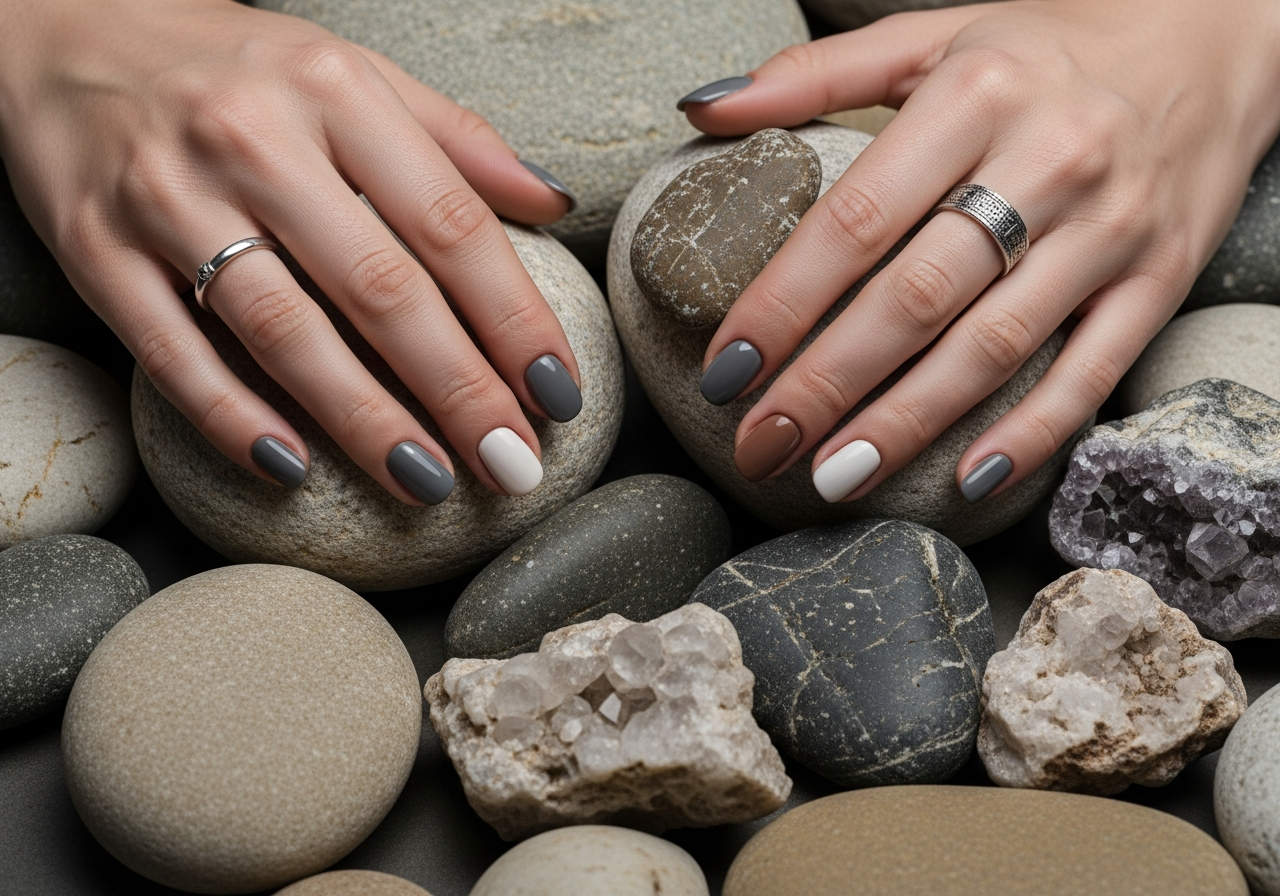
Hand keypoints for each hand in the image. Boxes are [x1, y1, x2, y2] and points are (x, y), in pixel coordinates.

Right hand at [0, 0, 580, 501]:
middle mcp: (254, 139)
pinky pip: (171, 351)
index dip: (515, 320)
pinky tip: (291, 469)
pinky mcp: (92, 247)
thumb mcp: (351, 71)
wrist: (58, 27)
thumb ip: (455, 138)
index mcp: (335, 92)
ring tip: (429, 482)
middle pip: (381, 289)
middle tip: (513, 465)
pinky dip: (231, 417)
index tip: (559, 392)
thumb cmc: (232, 64)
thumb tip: (553, 204)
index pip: (452, 225)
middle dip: (459, 390)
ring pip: (284, 331)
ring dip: (364, 420)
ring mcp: (166, 196)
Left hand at [681, 0, 1279, 502]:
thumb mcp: (935, 36)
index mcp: (976, 93)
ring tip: (833, 478)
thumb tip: (704, 113)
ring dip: (906, 421)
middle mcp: (1048, 160)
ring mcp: (1110, 228)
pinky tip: (968, 480)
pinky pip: (1092, 371)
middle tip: (760, 445)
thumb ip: (817, 74)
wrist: (1215, 41)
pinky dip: (1032, 432)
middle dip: (826, 383)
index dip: (783, 302)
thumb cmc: (1048, 49)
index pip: (856, 219)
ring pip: (993, 345)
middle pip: (915, 297)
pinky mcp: (1161, 278)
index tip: (726, 369)